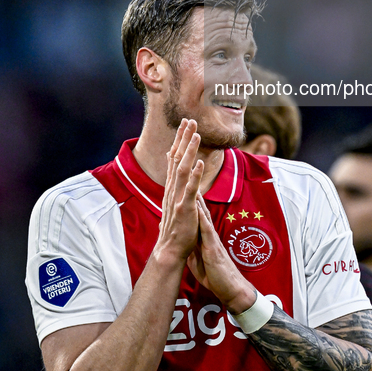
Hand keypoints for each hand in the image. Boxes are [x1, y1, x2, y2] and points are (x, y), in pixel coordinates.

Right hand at [155, 119, 203, 263]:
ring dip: (189, 151)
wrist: (170, 250)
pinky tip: (201, 163)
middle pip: (177, 158)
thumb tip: (177, 168)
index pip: (175, 157)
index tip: (185, 124)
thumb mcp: (175, 200)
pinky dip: (195, 175)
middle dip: (184, 138)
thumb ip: (176, 184)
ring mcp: (177, 198)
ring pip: (183, 170)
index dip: (180, 140)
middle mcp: (172, 189)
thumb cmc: (176, 227)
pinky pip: (190, 190)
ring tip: (196, 135)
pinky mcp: (184, 209)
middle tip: (190, 120)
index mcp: (172, 186)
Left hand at [187, 195, 255, 314]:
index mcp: (205, 236)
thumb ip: (193, 247)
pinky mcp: (214, 250)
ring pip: (205, 217)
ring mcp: (212, 240)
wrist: (230, 289)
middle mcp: (209, 234)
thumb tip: (184, 240)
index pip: (197, 214)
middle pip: (201, 210)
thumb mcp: (199, 259)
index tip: (184, 185)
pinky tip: (199, 211)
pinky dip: (203, 221)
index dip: (191, 200)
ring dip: (199, 202)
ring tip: (194, 186)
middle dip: (195, 194)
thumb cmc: (215, 275)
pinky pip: (208, 233)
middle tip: (189, 177)